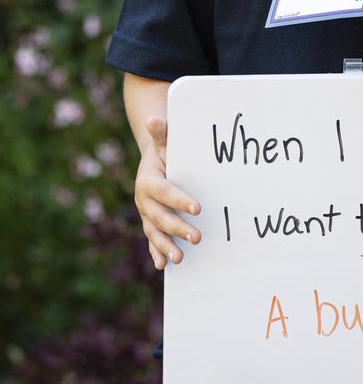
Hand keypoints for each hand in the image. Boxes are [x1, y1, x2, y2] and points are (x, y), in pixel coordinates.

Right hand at [134, 115, 201, 269]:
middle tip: (197, 237)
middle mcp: (143, 200)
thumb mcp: (165, 141)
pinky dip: (157, 252)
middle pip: (160, 217)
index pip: (164, 191)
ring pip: (155, 232)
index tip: (197, 208)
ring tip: (180, 258)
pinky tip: (164, 265)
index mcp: (148, 179)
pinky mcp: (150, 223)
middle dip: (178, 228)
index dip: (179, 200)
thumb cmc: (166, 149)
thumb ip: (162, 133)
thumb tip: (153, 118)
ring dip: (166, 246)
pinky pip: (152, 240)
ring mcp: (146, 213)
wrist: (155, 160)